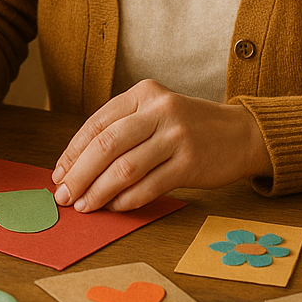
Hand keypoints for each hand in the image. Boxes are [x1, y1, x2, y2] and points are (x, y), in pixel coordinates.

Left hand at [51, 79, 271, 212]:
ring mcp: (176, 136)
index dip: (73, 152)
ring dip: (99, 191)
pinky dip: (127, 200)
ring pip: (124, 168)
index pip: (96, 124)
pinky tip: (115, 207)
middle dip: (79, 174)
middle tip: (64, 196)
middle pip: (106, 146)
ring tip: (85, 206)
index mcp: (143, 94)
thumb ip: (122, 130)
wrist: (242, 134)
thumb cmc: (189, 127)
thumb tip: (77, 165)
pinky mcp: (190, 163)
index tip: (59, 174)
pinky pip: (149, 186)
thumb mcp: (156, 113)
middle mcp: (159, 110)